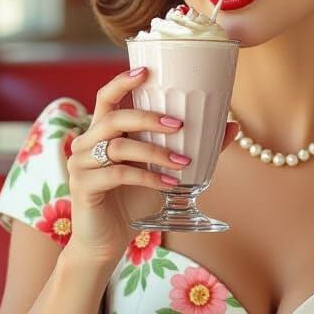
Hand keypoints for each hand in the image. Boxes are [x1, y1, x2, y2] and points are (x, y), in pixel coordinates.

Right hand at [65, 69, 238, 266]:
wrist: (107, 242)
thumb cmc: (133, 201)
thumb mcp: (164, 171)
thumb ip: (192, 147)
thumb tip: (232, 125)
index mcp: (102, 132)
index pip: (106, 97)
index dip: (122, 82)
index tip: (146, 71)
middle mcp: (87, 143)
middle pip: (114, 117)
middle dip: (149, 118)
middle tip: (179, 125)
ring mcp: (81, 164)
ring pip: (119, 146)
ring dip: (155, 152)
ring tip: (183, 162)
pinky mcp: (83, 186)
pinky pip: (118, 173)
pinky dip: (148, 177)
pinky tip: (169, 184)